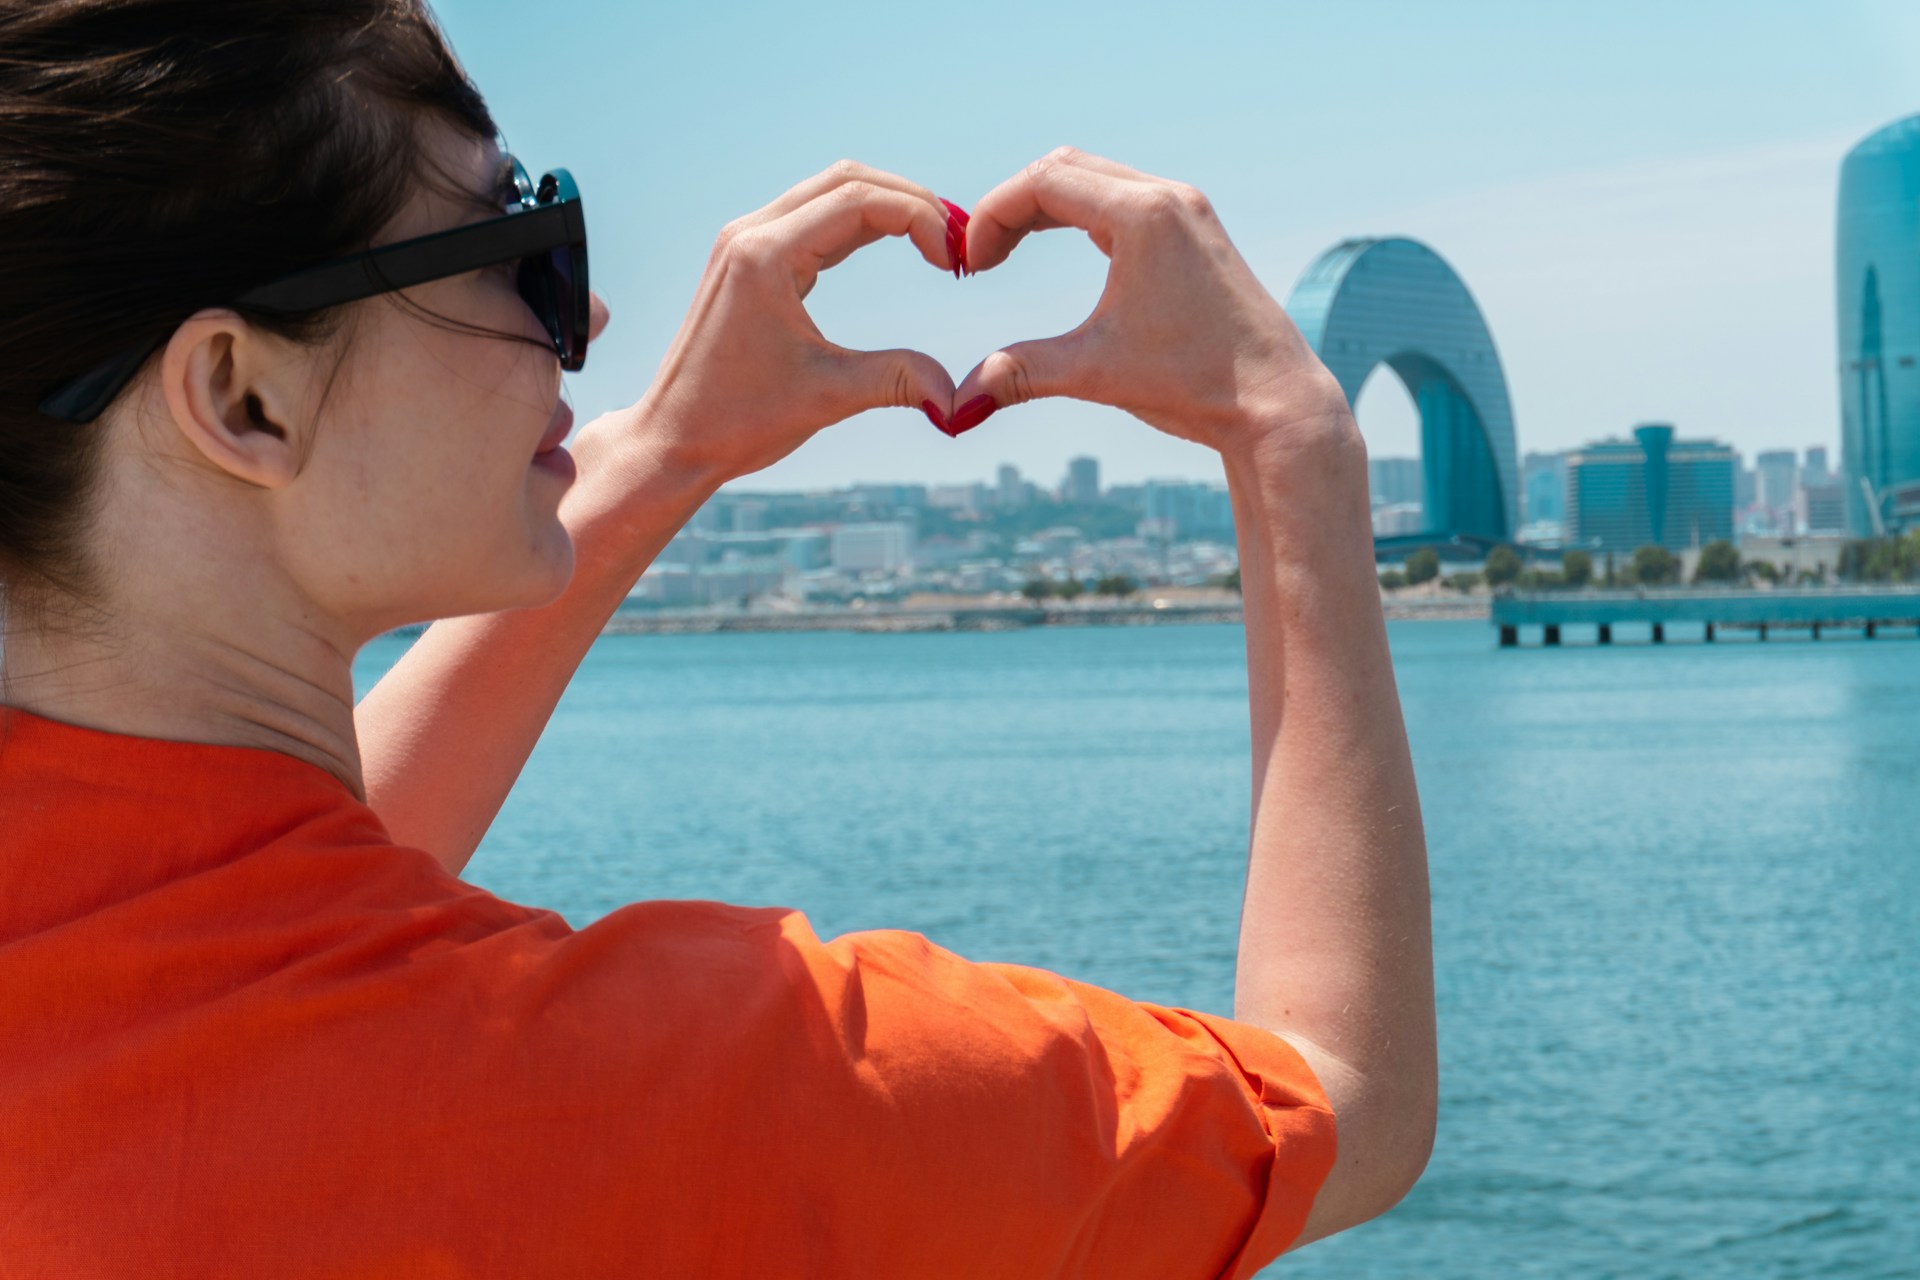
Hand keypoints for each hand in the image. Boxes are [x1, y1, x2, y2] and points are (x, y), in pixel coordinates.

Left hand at [641, 161, 962, 483]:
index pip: (861, 201)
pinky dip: (859, 223)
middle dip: (911, 202)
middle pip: (848, 179)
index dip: (921, 219)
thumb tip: (960, 399)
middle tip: (958, 242)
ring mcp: (746, 243)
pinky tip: (894, 246)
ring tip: (936, 242)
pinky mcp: (747, 260)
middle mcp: (751, 234)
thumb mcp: (828, 397)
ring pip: (830, 191)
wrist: (673, 440)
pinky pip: (812, 218)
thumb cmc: (738, 421)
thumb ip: (899, 381)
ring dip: (886, 207)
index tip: (954, 262)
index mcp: (766, 255)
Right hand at [953, 147, 1352, 460]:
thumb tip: (956, 406)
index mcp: (1143, 216)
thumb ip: (1021, 373)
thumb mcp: (1096, 373)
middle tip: (979, 259)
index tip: (968, 266)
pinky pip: (1123, 198)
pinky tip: (1059, 249)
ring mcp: (1187, 211)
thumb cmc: (1196, 384)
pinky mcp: (1197, 232)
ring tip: (1006, 253)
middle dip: (1011, 207)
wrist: (1276, 403)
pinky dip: (1079, 213)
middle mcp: (1168, 198)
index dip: (991, 217)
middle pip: (1065, 168)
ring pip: (1095, 179)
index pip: (1044, 182)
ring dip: (1044, 207)